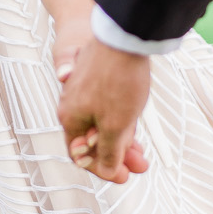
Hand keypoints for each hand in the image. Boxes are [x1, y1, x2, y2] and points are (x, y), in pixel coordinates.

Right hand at [56, 37, 151, 183]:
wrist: (125, 37)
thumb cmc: (118, 81)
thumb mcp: (117, 125)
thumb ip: (110, 151)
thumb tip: (109, 171)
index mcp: (69, 117)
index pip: (79, 155)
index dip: (101, 169)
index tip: (123, 176)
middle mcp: (72, 105)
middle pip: (92, 141)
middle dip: (116, 156)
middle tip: (140, 165)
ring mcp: (85, 92)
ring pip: (102, 124)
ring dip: (122, 140)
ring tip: (143, 151)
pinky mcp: (98, 81)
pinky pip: (107, 109)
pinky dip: (121, 121)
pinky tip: (135, 124)